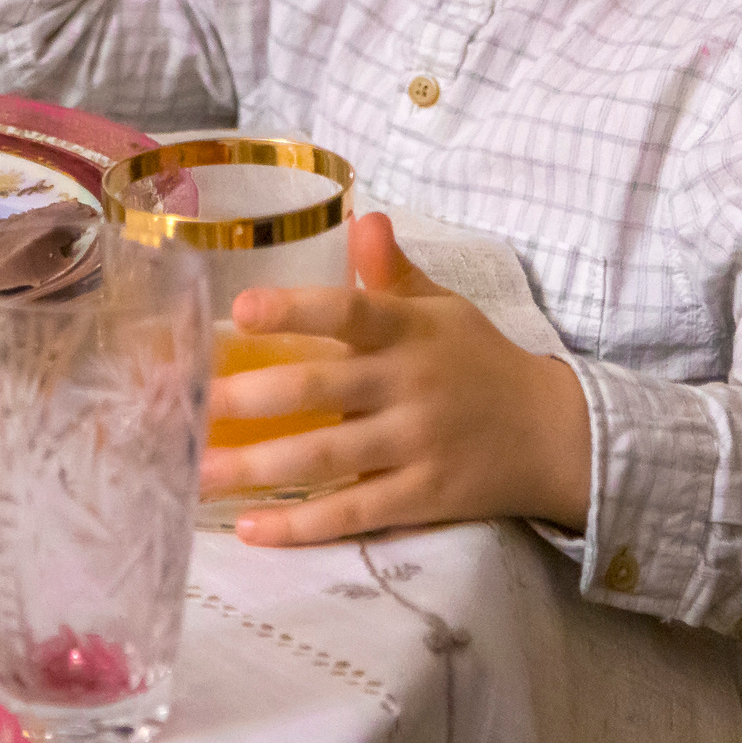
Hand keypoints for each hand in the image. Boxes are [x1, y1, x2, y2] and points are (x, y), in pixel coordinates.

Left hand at [202, 214, 593, 544]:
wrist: (554, 435)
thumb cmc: (480, 363)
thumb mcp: (444, 309)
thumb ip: (394, 272)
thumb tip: (360, 215)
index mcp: (411, 331)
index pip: (350, 312)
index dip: (295, 310)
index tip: (238, 309)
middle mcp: (411, 385)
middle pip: (321, 391)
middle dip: (248, 398)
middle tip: (186, 407)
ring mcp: (416, 445)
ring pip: (325, 458)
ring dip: (256, 468)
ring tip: (195, 475)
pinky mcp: (422, 498)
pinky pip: (352, 513)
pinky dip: (300, 524)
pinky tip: (249, 527)